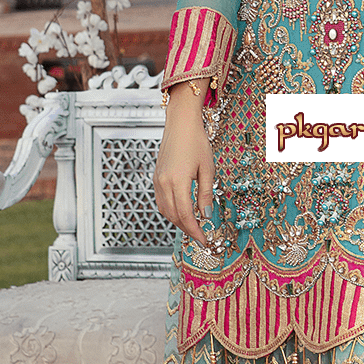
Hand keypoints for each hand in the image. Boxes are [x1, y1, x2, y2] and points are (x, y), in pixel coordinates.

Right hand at [154, 83, 215, 246]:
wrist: (181, 124)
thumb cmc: (196, 142)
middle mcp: (163, 183)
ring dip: (178, 221)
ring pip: (164, 210)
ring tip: (193, 226)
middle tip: (200, 236)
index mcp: (177, 181)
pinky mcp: (156, 177)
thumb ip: (206, 195)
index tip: (204, 239)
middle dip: (187, 229)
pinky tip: (181, 212)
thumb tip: (207, 215)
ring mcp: (157, 180)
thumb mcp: (207, 169)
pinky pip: (160, 201)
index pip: (185, 215)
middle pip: (173, 216)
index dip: (195, 231)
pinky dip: (170, 210)